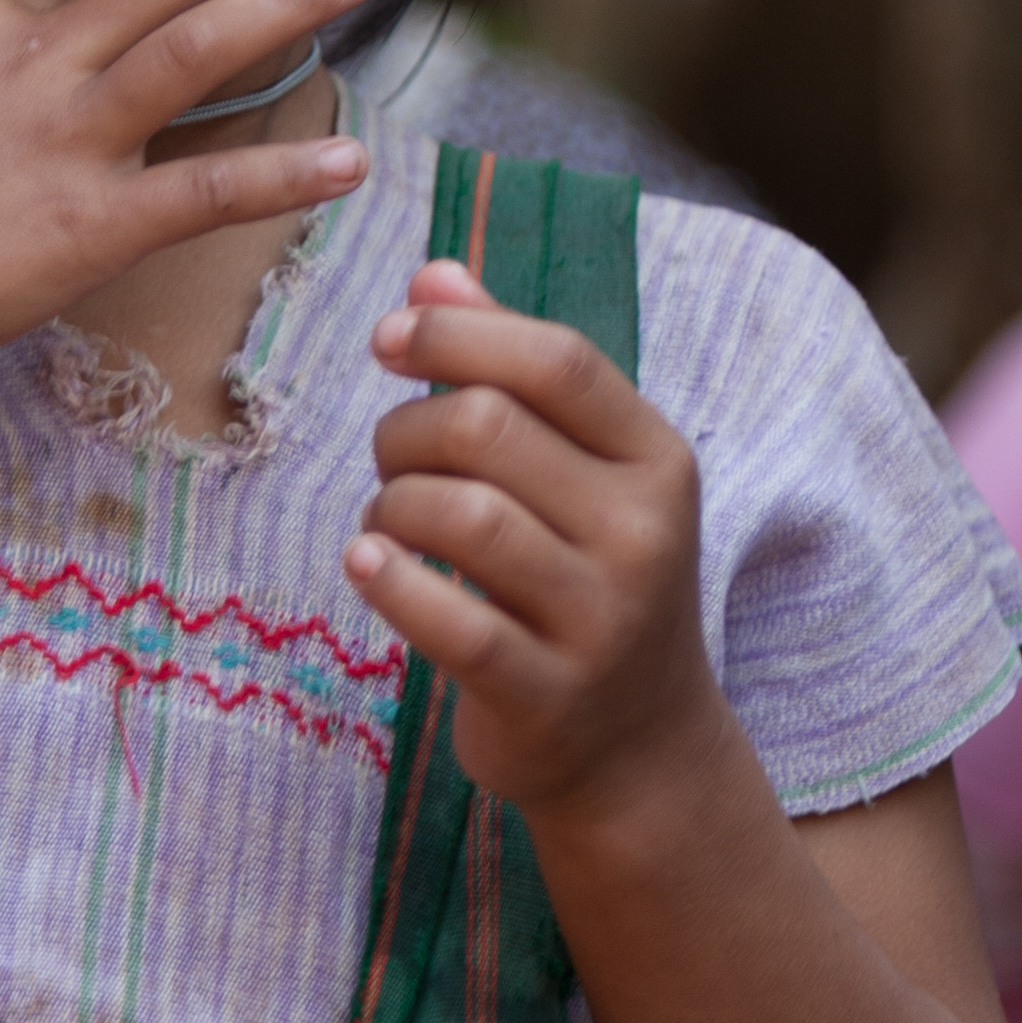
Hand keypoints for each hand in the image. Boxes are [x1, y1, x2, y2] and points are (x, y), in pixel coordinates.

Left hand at [343, 256, 721, 828]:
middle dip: (407, 430)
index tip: (388, 338)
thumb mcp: (580, 472)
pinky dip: (390, 582)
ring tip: (386, 524)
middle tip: (391, 460)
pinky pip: (451, 622)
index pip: (558, 362)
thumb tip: (432, 273)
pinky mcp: (545, 692)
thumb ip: (509, 371)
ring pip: (460, 515)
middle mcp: (641, 532)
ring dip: (391, 506)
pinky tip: (366, 566)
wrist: (639, 748)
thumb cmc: (587, 581)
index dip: (459, 334)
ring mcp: (599, 617)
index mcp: (655, 459)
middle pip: (490, 429)